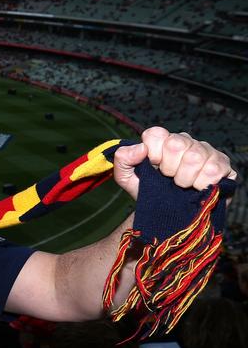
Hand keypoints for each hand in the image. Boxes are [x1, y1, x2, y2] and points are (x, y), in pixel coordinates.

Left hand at [113, 126, 235, 200]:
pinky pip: (215, 169)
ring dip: (185, 178)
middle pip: (177, 144)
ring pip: (196, 157)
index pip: (156, 133)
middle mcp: (186, 142)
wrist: (168, 214)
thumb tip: (140, 148)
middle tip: (169, 179)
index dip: (153, 152)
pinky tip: (198, 188)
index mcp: (163, 141)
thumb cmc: (149, 192)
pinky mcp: (223, 166)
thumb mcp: (127, 178)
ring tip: (183, 185)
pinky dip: (203, 183)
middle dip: (169, 168)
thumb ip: (123, 159)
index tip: (153, 167)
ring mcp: (207, 152)